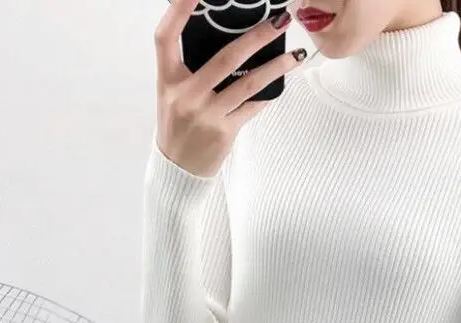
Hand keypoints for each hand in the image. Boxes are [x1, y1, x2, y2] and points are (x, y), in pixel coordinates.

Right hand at [154, 0, 305, 176]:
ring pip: (247, 83)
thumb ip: (190, 69)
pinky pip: (252, 107)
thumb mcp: (174, 94)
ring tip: (294, 54)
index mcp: (168, 79)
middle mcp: (186, 95)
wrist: (178, 170)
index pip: (165, 37)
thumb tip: (223, 40)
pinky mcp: (224, 131)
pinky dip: (268, 95)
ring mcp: (206, 114)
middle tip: (280, 20)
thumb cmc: (178, 127)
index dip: (177, 11)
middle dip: (256, 37)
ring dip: (275, 67)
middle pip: (224, 58)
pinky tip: (282, 83)